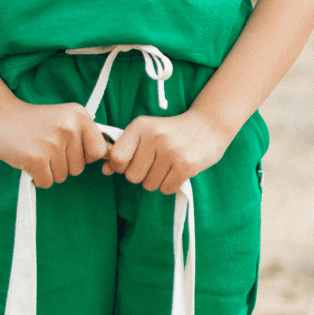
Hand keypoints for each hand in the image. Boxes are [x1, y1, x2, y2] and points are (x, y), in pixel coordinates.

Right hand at [0, 98, 107, 188]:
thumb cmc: (34, 123)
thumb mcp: (64, 121)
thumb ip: (86, 137)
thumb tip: (112, 157)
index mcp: (79, 115)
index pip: (98, 151)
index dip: (83, 156)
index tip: (67, 148)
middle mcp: (69, 128)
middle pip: (79, 168)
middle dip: (63, 164)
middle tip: (45, 146)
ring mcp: (53, 144)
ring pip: (63, 177)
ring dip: (49, 171)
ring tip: (36, 151)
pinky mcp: (37, 159)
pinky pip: (47, 182)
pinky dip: (37, 178)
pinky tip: (28, 161)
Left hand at [101, 109, 234, 194]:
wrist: (208, 126)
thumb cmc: (170, 133)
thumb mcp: (145, 134)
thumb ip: (123, 150)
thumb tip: (105, 170)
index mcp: (140, 126)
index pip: (117, 159)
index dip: (123, 167)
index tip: (134, 161)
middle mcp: (154, 136)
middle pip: (132, 177)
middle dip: (142, 176)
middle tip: (156, 163)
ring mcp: (171, 151)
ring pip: (149, 186)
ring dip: (157, 181)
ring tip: (168, 165)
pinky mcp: (186, 165)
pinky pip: (166, 189)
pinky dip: (170, 185)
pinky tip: (177, 171)